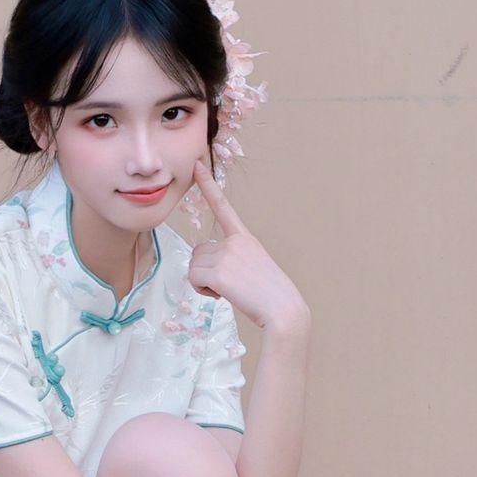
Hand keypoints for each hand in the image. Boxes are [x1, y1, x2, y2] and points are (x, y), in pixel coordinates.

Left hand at [185, 156, 309, 333]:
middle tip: (228, 286)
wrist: (283, 310)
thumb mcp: (253, 270)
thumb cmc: (270, 297)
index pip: (223, 207)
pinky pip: (193, 278)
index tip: (197, 165)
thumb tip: (207, 270)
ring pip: (194, 266)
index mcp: (245, 238)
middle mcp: (235, 241)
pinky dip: (201, 290)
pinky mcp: (219, 271)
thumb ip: (232, 261)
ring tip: (227, 291)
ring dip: (203, 282)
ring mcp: (226, 254)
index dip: (208, 186)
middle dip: (205, 271)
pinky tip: (221, 296)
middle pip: (199, 251)